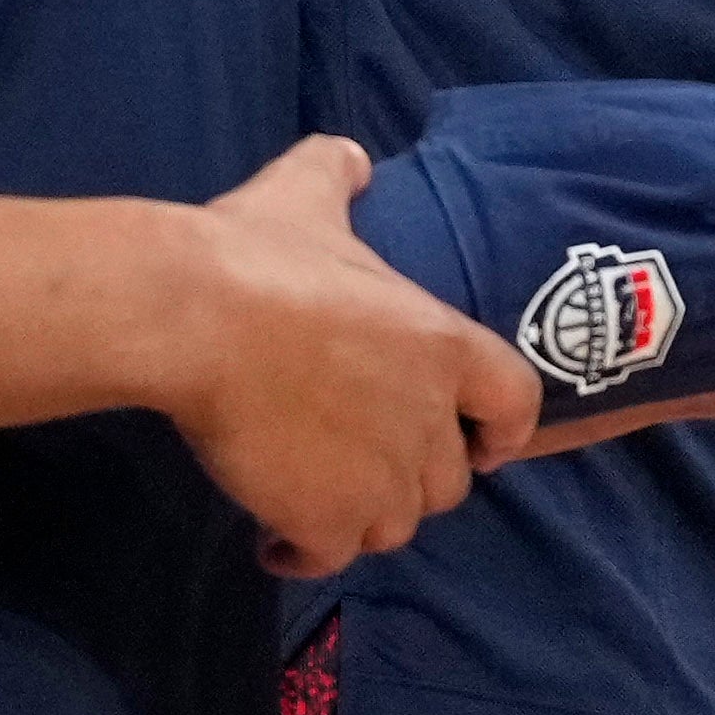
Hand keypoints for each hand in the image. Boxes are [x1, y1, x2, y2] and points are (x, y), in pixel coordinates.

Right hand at [157, 137, 540, 575]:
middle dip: (409, 477)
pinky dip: (305, 552)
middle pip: (447, 479)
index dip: (502, 429)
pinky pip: (332, 555)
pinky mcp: (327, 520)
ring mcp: (383, 479)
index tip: (482, 444)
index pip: (518, 403)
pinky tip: (273, 540)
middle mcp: (429, 419)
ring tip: (315, 498)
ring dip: (360, 516)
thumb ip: (339, 174)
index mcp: (446, 345)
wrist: (196, 317)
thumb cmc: (258, 255)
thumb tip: (354, 159)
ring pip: (393, 524)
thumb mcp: (306, 193)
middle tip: (358, 461)